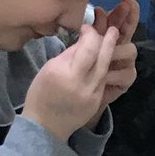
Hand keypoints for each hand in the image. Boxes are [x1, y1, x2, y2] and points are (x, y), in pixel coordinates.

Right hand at [23, 24, 119, 141]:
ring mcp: (92, 95)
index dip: (91, 34)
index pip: (86, 48)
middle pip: (101, 57)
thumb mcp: (49, 69)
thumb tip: (84, 40)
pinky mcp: (97, 102)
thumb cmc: (41, 95)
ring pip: (105, 69)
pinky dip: (104, 68)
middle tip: (112, 29)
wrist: (45, 127)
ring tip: (113, 40)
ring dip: (110, 53)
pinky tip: (105, 60)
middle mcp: (81, 84)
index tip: (87, 28)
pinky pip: (103, 80)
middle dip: (108, 40)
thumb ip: (69, 55)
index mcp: (64, 73)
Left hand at [89, 0, 139, 112]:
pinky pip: (127, 73)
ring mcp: (125, 64)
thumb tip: (100, 12)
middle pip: (129, 31)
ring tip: (104, 54)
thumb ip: (93, 32)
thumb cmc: (78, 71)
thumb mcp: (83, 48)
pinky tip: (104, 75)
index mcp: (109, 37)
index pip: (120, 20)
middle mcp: (120, 47)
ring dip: (116, 50)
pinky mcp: (126, 80)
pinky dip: (114, 73)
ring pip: (130, 50)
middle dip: (128, 19)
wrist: (76, 97)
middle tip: (123, 11)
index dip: (127, 9)